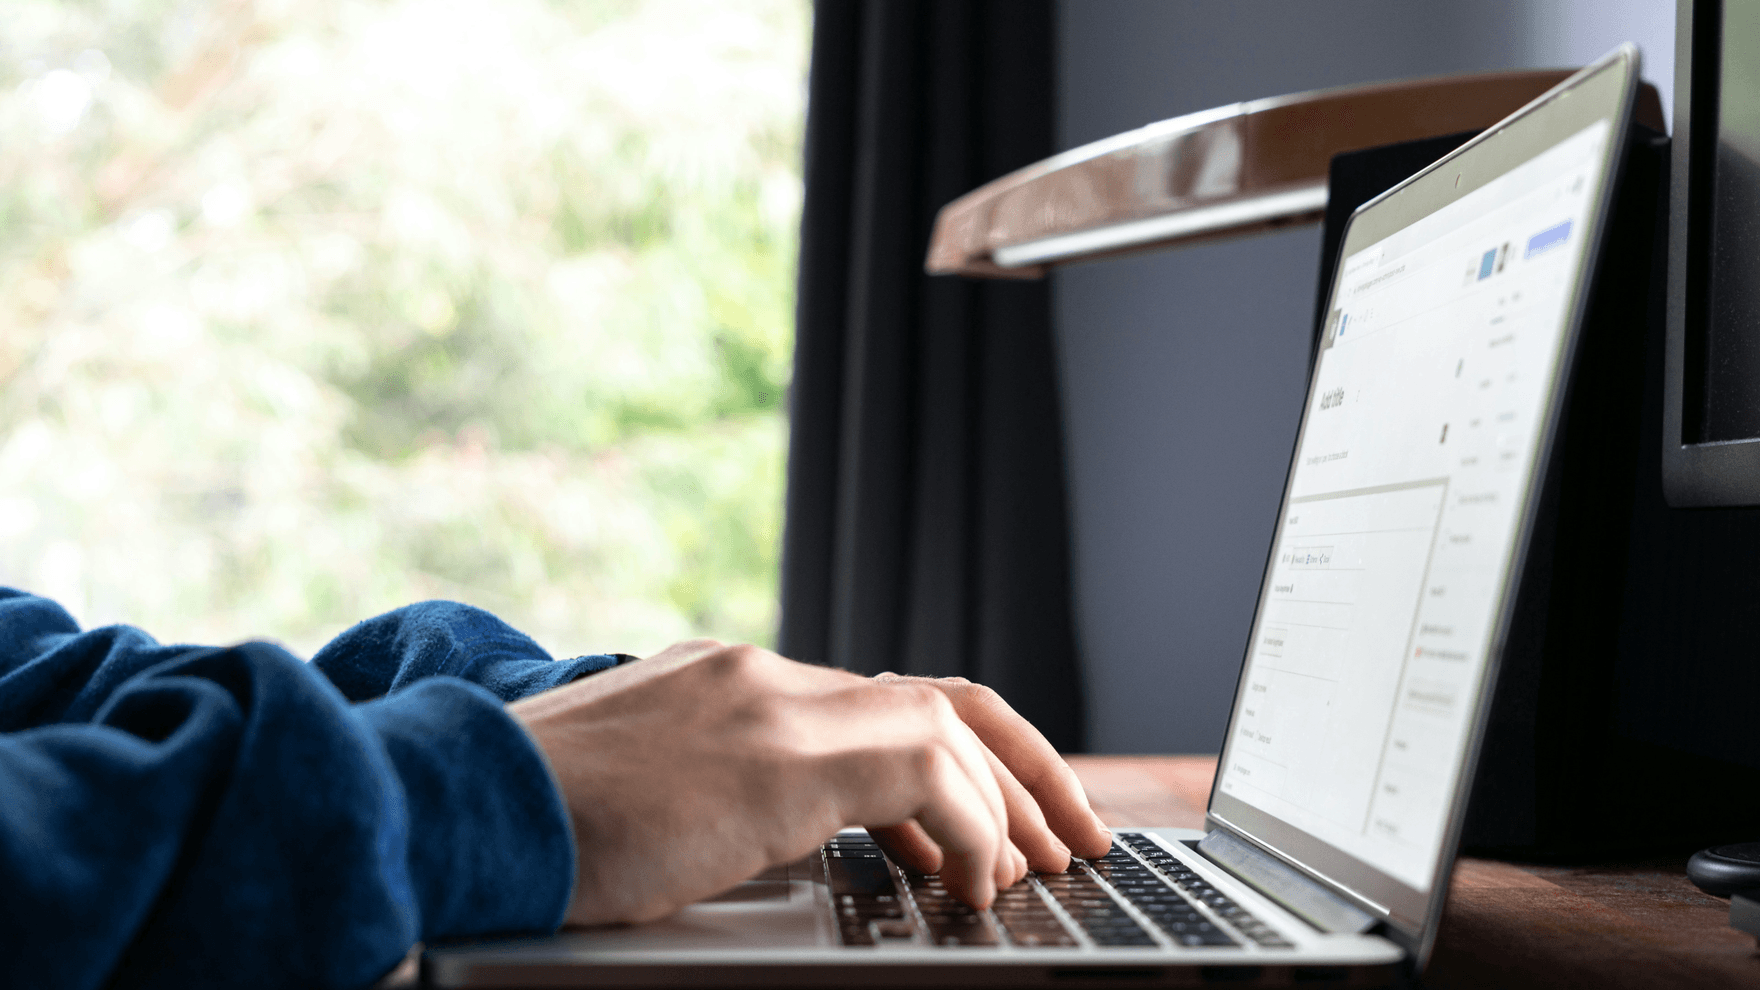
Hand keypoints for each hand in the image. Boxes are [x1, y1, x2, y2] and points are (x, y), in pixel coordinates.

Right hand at [507, 640, 1110, 925]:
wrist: (452, 804)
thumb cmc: (527, 821)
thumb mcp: (641, 791)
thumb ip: (719, 793)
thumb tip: (781, 835)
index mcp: (731, 682)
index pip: (879, 699)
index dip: (958, 758)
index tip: (996, 820)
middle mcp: (763, 674)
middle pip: (941, 695)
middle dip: (1024, 767)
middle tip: (1071, 834)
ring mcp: (771, 701)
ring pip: (946, 727)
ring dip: (1009, 804)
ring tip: (1040, 869)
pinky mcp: (777, 751)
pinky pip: (926, 768)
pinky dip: (968, 828)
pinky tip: (971, 885)